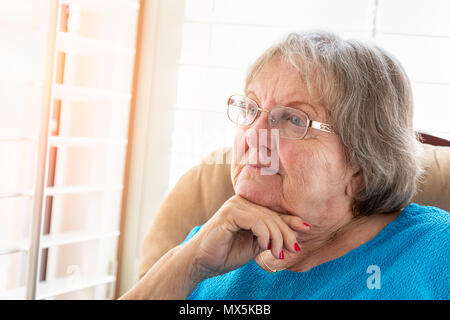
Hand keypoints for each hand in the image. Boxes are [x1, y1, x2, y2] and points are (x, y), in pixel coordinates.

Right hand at [184, 195, 308, 280]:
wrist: (202, 262)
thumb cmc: (227, 253)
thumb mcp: (256, 244)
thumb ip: (273, 235)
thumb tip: (301, 228)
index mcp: (248, 206)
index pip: (274, 212)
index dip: (291, 220)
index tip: (306, 229)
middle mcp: (242, 201)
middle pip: (273, 215)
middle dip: (286, 234)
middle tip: (292, 250)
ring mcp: (235, 205)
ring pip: (266, 219)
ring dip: (276, 238)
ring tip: (277, 254)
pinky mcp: (229, 213)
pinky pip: (255, 222)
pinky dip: (264, 235)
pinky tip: (263, 247)